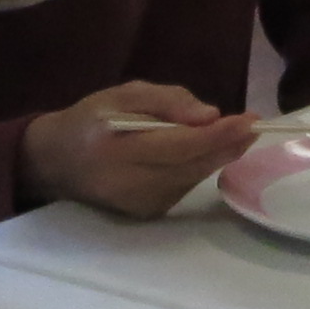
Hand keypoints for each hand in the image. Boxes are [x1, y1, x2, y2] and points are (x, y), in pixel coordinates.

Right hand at [21, 82, 252, 217]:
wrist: (57, 162)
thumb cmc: (92, 119)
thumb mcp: (123, 94)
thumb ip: (166, 101)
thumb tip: (209, 116)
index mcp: (115, 150)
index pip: (178, 145)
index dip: (217, 135)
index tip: (249, 120)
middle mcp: (127, 184)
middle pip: (192, 166)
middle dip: (227, 145)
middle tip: (252, 125)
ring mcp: (137, 204)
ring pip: (192, 178)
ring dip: (215, 156)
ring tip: (229, 132)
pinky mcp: (146, 214)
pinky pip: (183, 187)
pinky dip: (197, 168)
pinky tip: (198, 152)